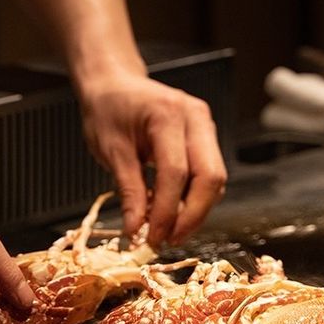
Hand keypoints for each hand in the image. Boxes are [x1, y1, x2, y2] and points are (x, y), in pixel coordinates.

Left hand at [77, 74, 227, 245]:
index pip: (176, 172)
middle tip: (168, 240)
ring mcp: (204, 124)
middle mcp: (195, 117)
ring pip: (215, 177)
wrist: (114, 83)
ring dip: (196, 210)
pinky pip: (208, 171)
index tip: (152, 238)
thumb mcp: (110, 149)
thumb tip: (137, 230)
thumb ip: (128, 190)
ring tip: (169, 231)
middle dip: (193, 215)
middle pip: (210, 176)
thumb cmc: (108, 109)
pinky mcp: (205, 135)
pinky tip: (174, 212)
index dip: (167, 211)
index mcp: (168, 114)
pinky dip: (194, 196)